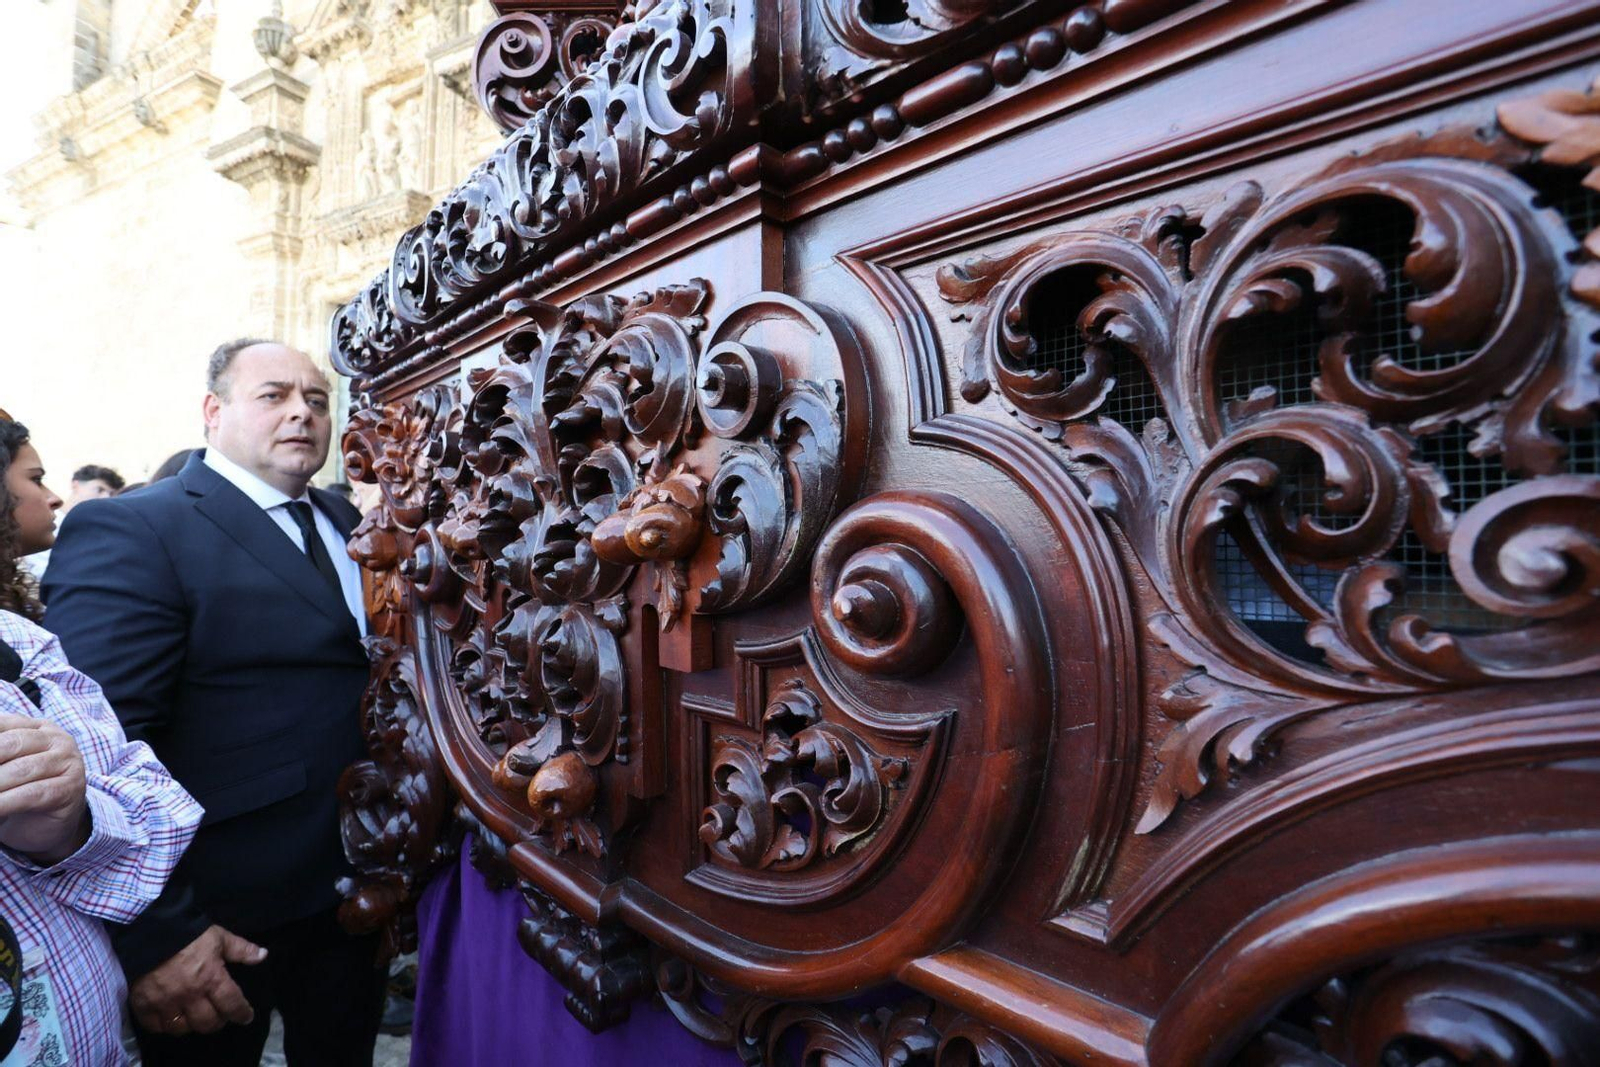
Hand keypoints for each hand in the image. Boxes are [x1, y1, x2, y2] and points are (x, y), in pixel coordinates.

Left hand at [0, 711, 88, 863]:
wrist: (50, 825)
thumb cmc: (19, 792)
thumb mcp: (2, 766)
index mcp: (37, 727)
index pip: (1, 725)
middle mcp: (57, 739)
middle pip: (10, 744)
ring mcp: (67, 762)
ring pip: (21, 770)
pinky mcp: (70, 789)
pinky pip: (32, 794)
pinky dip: (4, 803)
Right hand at [129, 925, 268, 1035]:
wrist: (149, 929)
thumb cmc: (189, 933)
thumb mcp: (219, 937)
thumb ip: (241, 949)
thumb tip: (263, 955)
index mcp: (211, 979)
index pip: (232, 1004)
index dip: (242, 1013)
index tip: (246, 1017)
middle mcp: (190, 995)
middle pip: (207, 1023)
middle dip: (217, 1022)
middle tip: (219, 1016)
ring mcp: (165, 1002)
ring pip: (182, 1028)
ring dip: (191, 1025)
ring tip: (194, 1017)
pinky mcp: (143, 1004)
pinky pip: (155, 1026)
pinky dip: (164, 1026)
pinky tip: (169, 1019)